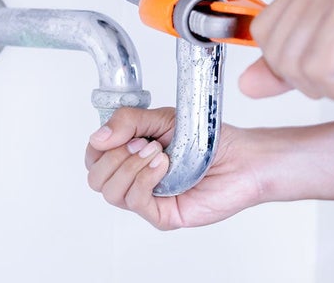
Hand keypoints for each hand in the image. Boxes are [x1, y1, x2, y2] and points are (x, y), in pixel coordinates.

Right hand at [85, 107, 267, 229]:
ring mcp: (147, 199)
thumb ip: (126, 121)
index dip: (100, 145)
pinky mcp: (161, 215)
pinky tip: (164, 166)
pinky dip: (146, 179)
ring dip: (132, 167)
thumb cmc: (206, 138)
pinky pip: (135, 201)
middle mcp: (134, 179)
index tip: (122, 133)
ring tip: (159, 153)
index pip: (93, 156)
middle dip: (116, 156)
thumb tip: (97, 137)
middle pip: (96, 178)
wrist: (240, 157)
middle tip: (144, 143)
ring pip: (111, 192)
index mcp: (129, 155)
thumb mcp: (160, 118)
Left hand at [239, 0, 333, 105]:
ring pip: (292, 59)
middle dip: (306, 77)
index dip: (288, 63)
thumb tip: (247, 83)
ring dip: (326, 82)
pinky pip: (317, 64)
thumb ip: (285, 69)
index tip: (327, 64)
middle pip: (273, 45)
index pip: (264, 29)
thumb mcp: (328, 64)